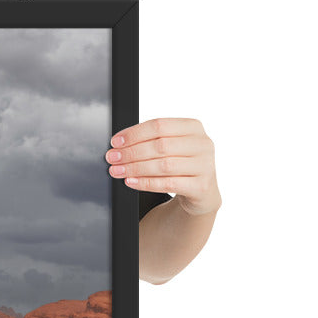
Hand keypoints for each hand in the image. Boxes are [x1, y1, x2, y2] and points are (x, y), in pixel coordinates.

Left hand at [106, 117, 220, 216]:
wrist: (201, 191)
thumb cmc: (181, 165)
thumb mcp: (171, 147)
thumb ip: (151, 141)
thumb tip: (119, 144)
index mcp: (193, 127)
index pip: (159, 125)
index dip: (134, 133)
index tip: (115, 142)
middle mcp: (202, 144)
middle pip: (160, 145)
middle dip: (131, 152)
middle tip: (112, 158)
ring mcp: (205, 165)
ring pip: (163, 165)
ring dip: (135, 168)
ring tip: (117, 171)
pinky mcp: (201, 186)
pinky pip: (168, 184)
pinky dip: (145, 183)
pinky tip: (131, 182)